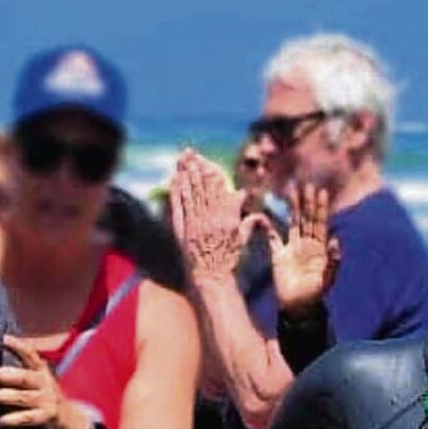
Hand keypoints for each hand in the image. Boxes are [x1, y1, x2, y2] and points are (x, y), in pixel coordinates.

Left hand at [0, 336, 93, 428]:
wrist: (70, 422)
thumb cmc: (42, 399)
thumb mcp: (36, 382)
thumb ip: (17, 374)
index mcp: (40, 370)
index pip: (29, 353)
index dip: (16, 345)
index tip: (2, 338)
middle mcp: (45, 382)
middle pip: (22, 377)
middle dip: (4, 376)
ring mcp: (47, 400)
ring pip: (22, 397)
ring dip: (4, 397)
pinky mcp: (47, 417)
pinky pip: (26, 417)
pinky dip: (11, 419)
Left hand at [169, 150, 246, 287]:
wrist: (211, 277)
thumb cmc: (229, 260)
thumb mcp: (242, 239)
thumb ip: (248, 221)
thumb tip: (253, 206)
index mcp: (228, 216)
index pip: (219, 188)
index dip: (210, 172)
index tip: (205, 159)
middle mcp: (211, 216)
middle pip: (203, 186)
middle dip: (196, 167)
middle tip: (189, 152)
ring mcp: (196, 222)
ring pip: (190, 192)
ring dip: (185, 174)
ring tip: (182, 160)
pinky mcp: (184, 229)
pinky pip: (179, 206)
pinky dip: (176, 192)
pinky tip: (174, 180)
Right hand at [262, 183, 339, 317]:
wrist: (297, 307)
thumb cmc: (315, 294)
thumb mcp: (327, 279)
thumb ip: (333, 261)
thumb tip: (335, 240)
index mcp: (319, 248)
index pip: (320, 223)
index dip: (321, 208)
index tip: (321, 192)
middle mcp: (306, 245)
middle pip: (307, 218)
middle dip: (307, 202)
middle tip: (306, 184)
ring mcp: (292, 249)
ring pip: (292, 223)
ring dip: (292, 208)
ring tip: (290, 192)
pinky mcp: (278, 256)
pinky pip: (273, 239)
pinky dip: (269, 228)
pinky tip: (265, 216)